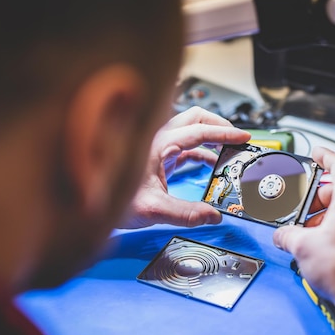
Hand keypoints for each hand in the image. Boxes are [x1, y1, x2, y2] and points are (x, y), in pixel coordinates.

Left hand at [119, 106, 250, 228]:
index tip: (243, 137)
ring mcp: (158, 146)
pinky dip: (202, 150)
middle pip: (195, 118)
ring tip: (228, 149)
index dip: (225, 133)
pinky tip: (209, 164)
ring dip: (211, 136)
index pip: (199, 131)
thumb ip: (185, 213)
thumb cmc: (112, 200)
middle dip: (219, 124)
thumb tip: (211, 216)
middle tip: (237, 137)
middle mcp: (158, 139)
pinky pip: (185, 146)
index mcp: (159, 144)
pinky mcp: (157, 157)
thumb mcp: (153, 209)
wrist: (91, 202)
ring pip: (190, 130)